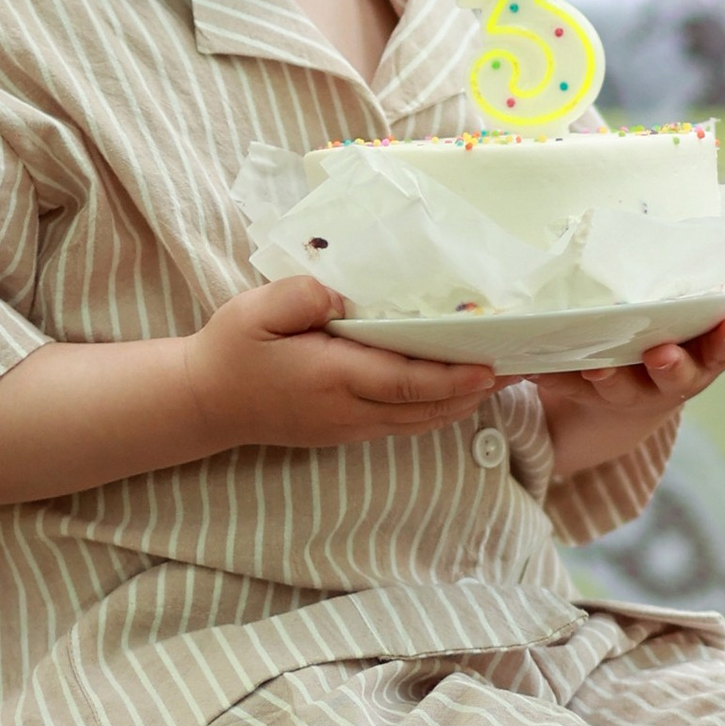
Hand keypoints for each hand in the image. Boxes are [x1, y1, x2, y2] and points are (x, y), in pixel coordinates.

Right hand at [183, 274, 500, 452]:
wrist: (205, 402)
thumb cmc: (232, 349)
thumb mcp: (256, 310)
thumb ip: (302, 296)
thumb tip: (343, 292)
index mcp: (331, 377)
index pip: (404, 381)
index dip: (451, 377)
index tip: (490, 367)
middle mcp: (347, 411)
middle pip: (424, 408)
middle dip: (473, 391)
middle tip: (519, 369)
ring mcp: (348, 428)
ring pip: (419, 422)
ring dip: (460, 404)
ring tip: (501, 379)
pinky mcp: (345, 433)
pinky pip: (402, 426)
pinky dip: (436, 412)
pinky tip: (457, 394)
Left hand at [533, 312, 724, 480]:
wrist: (624, 405)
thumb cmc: (668, 340)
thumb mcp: (693, 318)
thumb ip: (714, 287)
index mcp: (702, 357)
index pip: (724, 348)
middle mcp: (670, 381)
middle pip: (676, 378)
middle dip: (670, 366)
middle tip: (660, 352)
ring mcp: (630, 393)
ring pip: (622, 389)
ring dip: (610, 377)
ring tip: (595, 366)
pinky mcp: (589, 398)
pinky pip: (570, 389)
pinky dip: (554, 377)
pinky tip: (535, 365)